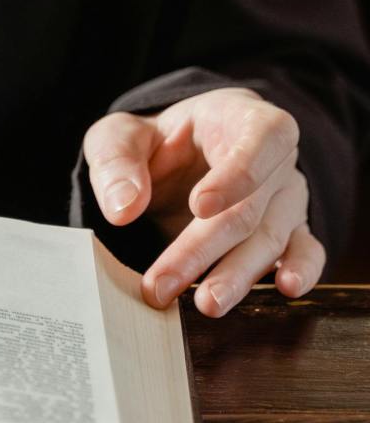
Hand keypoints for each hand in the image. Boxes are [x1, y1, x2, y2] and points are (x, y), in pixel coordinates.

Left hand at [83, 87, 324, 316]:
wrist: (174, 157)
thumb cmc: (153, 142)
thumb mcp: (119, 137)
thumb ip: (116, 163)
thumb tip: (123, 208)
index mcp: (239, 119)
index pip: (260, 139)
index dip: (237, 174)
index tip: (199, 206)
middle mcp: (274, 158)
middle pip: (248, 208)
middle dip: (202, 249)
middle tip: (162, 285)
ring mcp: (284, 197)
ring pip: (270, 238)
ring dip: (237, 275)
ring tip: (206, 304)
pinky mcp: (287, 230)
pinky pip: (305, 250)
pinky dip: (301, 270)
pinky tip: (287, 289)